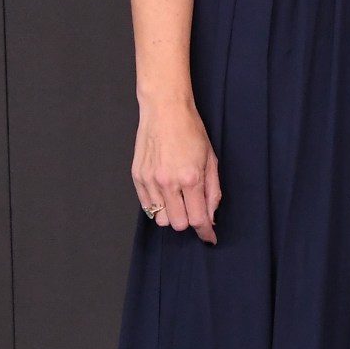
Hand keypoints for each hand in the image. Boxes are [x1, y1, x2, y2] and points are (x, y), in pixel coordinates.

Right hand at [133, 98, 220, 241]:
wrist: (165, 110)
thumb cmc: (190, 131)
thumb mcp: (211, 160)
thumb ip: (212, 191)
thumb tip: (211, 216)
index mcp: (190, 178)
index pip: (197, 219)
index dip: (205, 232)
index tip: (209, 237)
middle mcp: (168, 182)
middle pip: (178, 224)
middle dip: (189, 220)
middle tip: (193, 207)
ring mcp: (150, 180)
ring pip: (160, 219)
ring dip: (171, 214)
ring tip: (177, 197)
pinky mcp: (137, 177)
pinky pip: (146, 206)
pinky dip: (157, 205)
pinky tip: (165, 192)